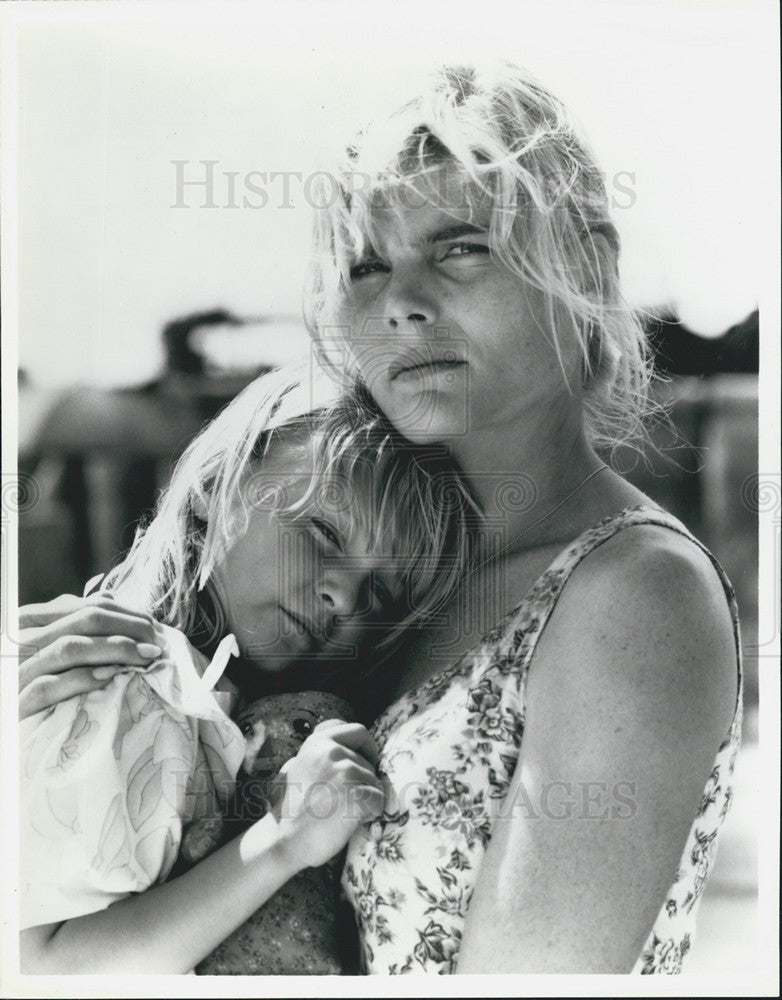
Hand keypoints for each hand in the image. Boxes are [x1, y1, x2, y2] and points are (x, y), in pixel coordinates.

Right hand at [18, 592, 162, 718]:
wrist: (2, 726)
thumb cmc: (28, 681)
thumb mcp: (49, 645)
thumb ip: (72, 621)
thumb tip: (107, 598)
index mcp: (29, 622)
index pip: (85, 606)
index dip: (125, 613)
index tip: (153, 626)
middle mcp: (21, 641)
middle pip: (84, 621)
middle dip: (129, 628)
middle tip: (157, 643)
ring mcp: (17, 670)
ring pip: (70, 648)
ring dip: (115, 649)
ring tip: (145, 657)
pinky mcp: (16, 703)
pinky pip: (50, 686)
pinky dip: (83, 679)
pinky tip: (111, 677)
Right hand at [270, 719, 383, 869]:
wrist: (283, 841)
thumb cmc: (290, 810)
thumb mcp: (295, 767)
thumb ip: (318, 754)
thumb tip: (343, 749)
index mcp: (318, 742)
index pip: (358, 731)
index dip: (367, 748)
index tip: (365, 762)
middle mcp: (333, 752)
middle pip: (369, 762)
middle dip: (364, 781)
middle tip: (344, 800)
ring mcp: (346, 772)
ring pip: (375, 783)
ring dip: (365, 800)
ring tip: (341, 813)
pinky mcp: (357, 795)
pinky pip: (378, 801)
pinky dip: (370, 814)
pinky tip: (348, 822)